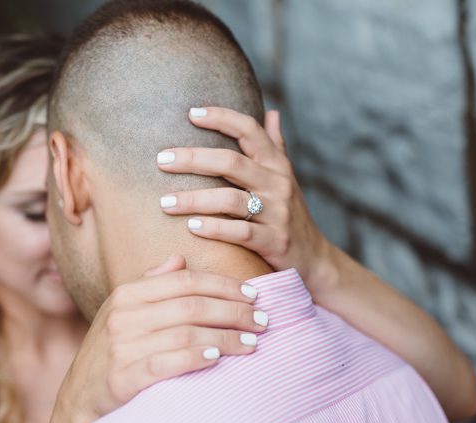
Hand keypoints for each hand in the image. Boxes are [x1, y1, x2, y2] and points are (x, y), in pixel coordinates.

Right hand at [43, 255, 265, 422]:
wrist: (78, 401)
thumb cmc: (111, 354)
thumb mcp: (124, 313)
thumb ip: (152, 285)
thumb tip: (179, 258)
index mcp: (127, 294)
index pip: (185, 281)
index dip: (223, 285)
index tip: (253, 294)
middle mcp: (123, 316)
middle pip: (192, 306)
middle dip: (234, 311)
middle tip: (262, 321)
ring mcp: (121, 347)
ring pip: (186, 334)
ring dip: (225, 338)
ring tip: (252, 343)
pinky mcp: (122, 378)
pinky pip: (166, 364)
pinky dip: (195, 359)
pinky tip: (218, 360)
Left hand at [157, 107, 331, 287]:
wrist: (314, 258)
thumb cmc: (290, 214)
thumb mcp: (286, 178)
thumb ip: (276, 146)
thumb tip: (271, 112)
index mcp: (277, 165)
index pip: (250, 131)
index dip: (222, 118)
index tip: (191, 113)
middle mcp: (278, 184)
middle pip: (232, 163)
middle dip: (193, 159)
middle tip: (161, 160)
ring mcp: (277, 213)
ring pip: (231, 200)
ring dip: (194, 199)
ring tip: (165, 203)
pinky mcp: (274, 241)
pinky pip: (240, 232)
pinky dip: (214, 228)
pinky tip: (191, 227)